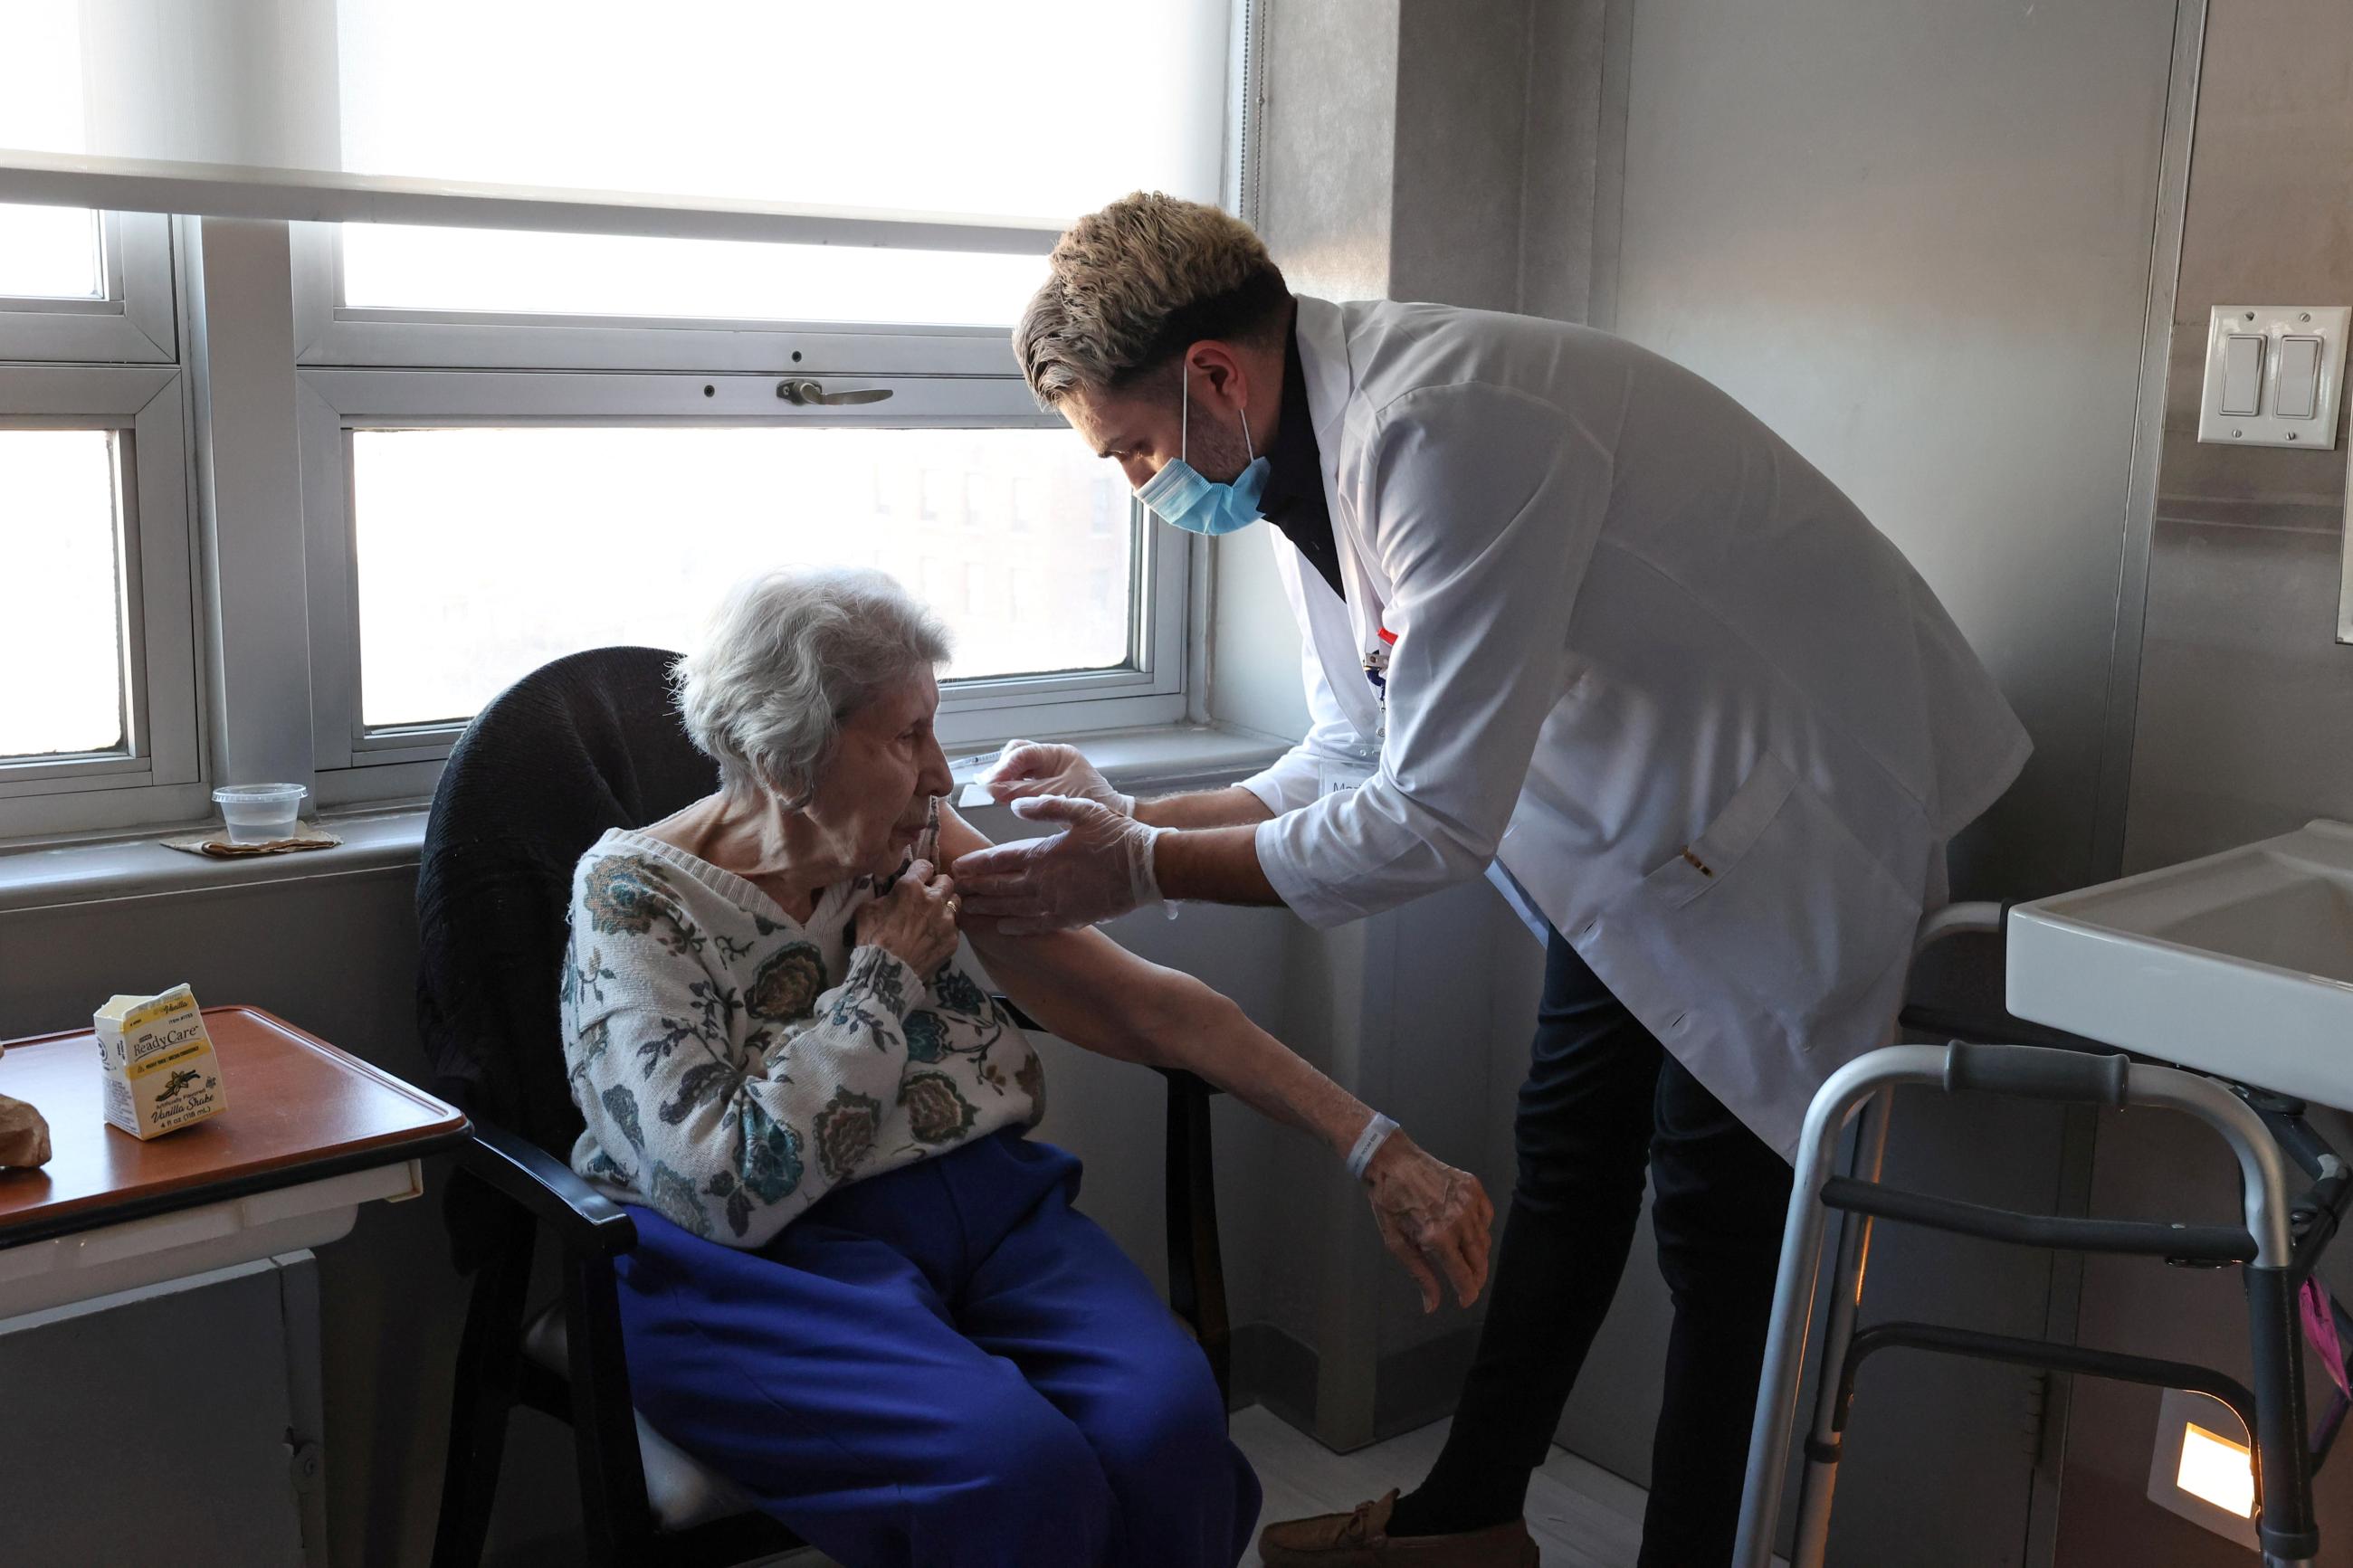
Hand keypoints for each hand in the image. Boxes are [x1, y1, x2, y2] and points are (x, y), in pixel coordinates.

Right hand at [852, 860, 960, 974]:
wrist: (887, 973)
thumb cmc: (872, 939)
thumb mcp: (867, 909)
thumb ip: (884, 896)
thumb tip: (890, 894)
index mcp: (911, 887)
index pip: (924, 866)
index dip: (920, 872)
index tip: (918, 878)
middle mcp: (934, 899)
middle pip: (947, 881)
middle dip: (938, 885)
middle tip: (929, 896)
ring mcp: (946, 920)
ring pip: (955, 903)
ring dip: (946, 906)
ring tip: (935, 917)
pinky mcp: (953, 939)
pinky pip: (955, 927)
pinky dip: (946, 929)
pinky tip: (934, 938)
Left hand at [952, 796, 1166, 934]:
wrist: (1147, 868)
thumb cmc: (1116, 835)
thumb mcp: (1081, 810)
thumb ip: (1046, 807)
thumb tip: (1015, 805)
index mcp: (1043, 853)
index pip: (999, 860)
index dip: (976, 864)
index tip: (957, 867)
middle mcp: (1043, 882)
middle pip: (999, 887)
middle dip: (975, 888)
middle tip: (953, 891)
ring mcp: (1056, 903)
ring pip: (1013, 908)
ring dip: (989, 909)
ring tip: (968, 910)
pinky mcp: (1070, 917)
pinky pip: (1036, 925)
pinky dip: (1017, 927)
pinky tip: (1003, 928)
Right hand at [983, 740, 1133, 815]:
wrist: (1115, 819)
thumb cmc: (1095, 805)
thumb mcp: (1056, 797)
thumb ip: (1023, 792)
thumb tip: (991, 789)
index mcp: (1059, 754)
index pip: (1023, 753)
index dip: (1003, 767)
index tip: (988, 783)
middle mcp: (1052, 758)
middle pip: (1016, 754)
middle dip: (1001, 769)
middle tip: (988, 788)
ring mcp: (1048, 771)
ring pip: (1017, 767)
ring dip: (1004, 778)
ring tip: (993, 793)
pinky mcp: (1045, 785)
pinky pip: (1022, 781)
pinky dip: (1011, 788)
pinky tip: (1003, 797)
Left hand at [1363, 1132, 1493, 1312]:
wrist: (1392, 1161)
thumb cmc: (1389, 1203)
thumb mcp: (1396, 1243)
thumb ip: (1420, 1274)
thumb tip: (1432, 1306)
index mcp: (1437, 1237)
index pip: (1463, 1276)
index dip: (1468, 1294)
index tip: (1465, 1301)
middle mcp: (1459, 1221)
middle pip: (1479, 1261)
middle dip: (1476, 1278)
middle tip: (1468, 1284)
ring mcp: (1469, 1202)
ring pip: (1484, 1240)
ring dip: (1477, 1254)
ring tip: (1464, 1257)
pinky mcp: (1474, 1187)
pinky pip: (1486, 1216)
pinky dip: (1480, 1228)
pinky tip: (1466, 1230)